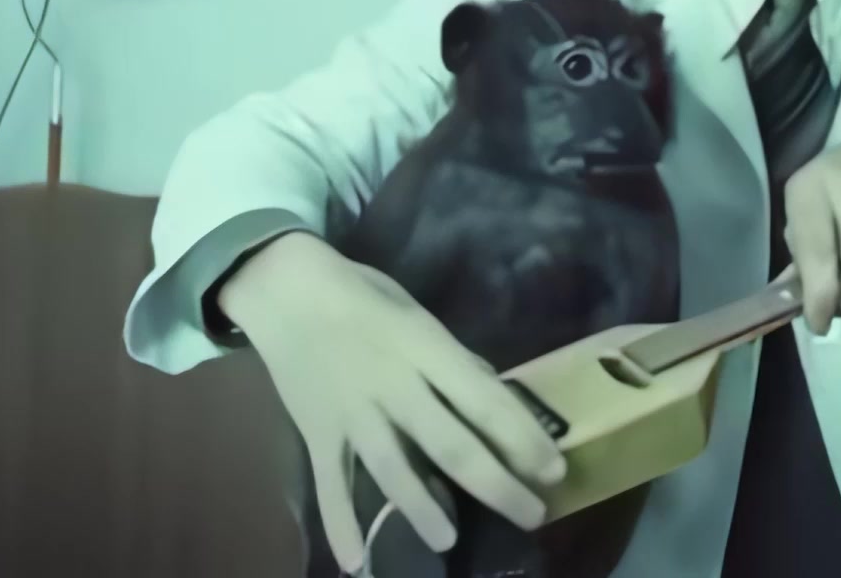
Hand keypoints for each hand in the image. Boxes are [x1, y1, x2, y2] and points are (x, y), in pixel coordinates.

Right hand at [218, 232, 565, 573]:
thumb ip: (453, 358)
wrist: (285, 289)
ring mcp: (353, 413)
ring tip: (450, 541)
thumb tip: (491, 393)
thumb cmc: (363, 294)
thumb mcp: (418, 312)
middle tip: (532, 516)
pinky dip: (339, 523)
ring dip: (423, 509)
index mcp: (426, 349)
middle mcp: (394, 386)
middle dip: (495, 485)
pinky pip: (330, 483)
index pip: (485, 401)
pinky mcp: (317, 431)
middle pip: (450, 445)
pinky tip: (354, 561)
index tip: (554, 470)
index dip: (523, 437)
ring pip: (393, 470)